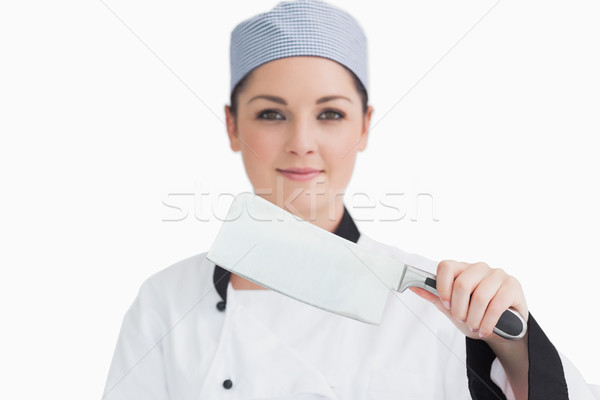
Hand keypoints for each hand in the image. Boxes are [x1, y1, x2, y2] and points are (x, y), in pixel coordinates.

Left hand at [409, 259, 528, 343]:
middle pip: (462, 283)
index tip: (446, 304)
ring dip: (474, 318)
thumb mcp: (452, 307)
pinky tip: (485, 330)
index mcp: (462, 268)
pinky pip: (497, 305)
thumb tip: (413, 286)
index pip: (445, 266)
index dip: (442, 287)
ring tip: (474, 326)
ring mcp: (497, 275)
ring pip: (480, 296)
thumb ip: (434, 296)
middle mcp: (479, 267)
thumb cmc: (475, 314)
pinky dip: (488, 322)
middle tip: (461, 319)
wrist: (503, 328)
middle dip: (459, 308)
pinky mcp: (513, 286)